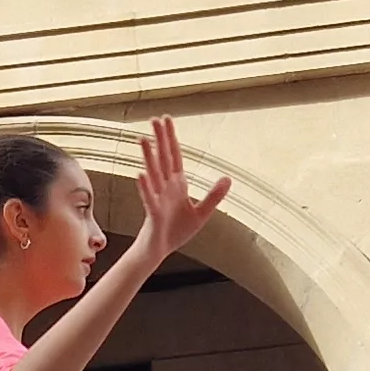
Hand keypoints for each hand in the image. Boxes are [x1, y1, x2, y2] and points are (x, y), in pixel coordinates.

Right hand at [129, 117, 231, 257]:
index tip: (167, 120)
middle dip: (160, 139)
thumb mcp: (201, 213)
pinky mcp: (153, 214)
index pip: (175, 156)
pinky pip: (148, 199)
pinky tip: (141, 175)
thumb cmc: (177, 232)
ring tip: (143, 139)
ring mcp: (158, 200)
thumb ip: (214, 196)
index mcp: (177, 186)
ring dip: (148, 157)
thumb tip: (228, 178)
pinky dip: (145, 187)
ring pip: (153, 174)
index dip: (172, 138)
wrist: (161, 251)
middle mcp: (165, 188)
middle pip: (163, 159)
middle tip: (154, 118)